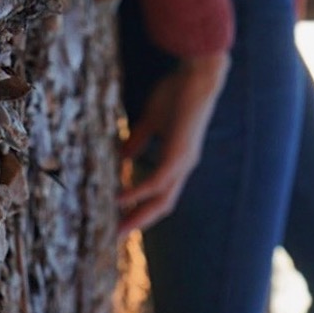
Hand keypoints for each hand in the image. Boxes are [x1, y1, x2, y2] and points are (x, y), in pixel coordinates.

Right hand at [118, 50, 229, 237]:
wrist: (198, 76)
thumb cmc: (176, 92)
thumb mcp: (152, 120)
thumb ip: (138, 140)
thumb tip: (122, 157)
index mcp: (177, 160)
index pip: (160, 193)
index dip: (142, 208)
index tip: (120, 218)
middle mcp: (182, 167)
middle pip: (161, 206)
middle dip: (138, 222)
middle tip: (115, 235)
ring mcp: (182, 163)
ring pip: (161, 201)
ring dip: (138, 216)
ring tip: (116, 228)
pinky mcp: (178, 155)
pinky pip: (155, 182)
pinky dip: (136, 193)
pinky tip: (119, 199)